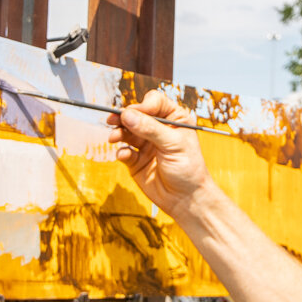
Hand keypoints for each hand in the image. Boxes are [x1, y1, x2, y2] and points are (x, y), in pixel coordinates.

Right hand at [108, 89, 213, 217]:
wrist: (186, 199)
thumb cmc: (189, 169)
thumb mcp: (173, 144)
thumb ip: (150, 129)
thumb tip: (127, 115)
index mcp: (174, 119)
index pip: (154, 103)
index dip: (142, 105)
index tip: (133, 113)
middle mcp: (158, 129)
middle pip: (136, 115)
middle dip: (124, 117)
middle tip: (113, 119)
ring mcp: (146, 144)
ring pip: (126, 131)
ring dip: (118, 132)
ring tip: (114, 137)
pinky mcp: (136, 160)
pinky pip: (124, 151)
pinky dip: (121, 151)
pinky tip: (124, 155)